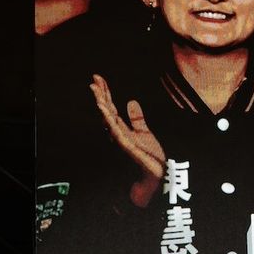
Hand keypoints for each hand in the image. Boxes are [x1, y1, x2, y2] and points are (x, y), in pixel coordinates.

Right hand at [90, 74, 164, 206]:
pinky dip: (109, 119)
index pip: (112, 107)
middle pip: (107, 110)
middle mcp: (118, 133)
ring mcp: (121, 139)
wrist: (158, 175)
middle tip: (94, 78)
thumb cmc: (150, 157)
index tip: (99, 78)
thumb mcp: (144, 133)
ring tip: (95, 89)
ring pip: (108, 118)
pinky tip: (104, 109)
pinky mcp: (127, 145)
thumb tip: (130, 101)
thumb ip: (136, 119)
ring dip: (102, 104)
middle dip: (101, 94)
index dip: (106, 93)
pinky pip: (116, 130)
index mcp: (122, 129)